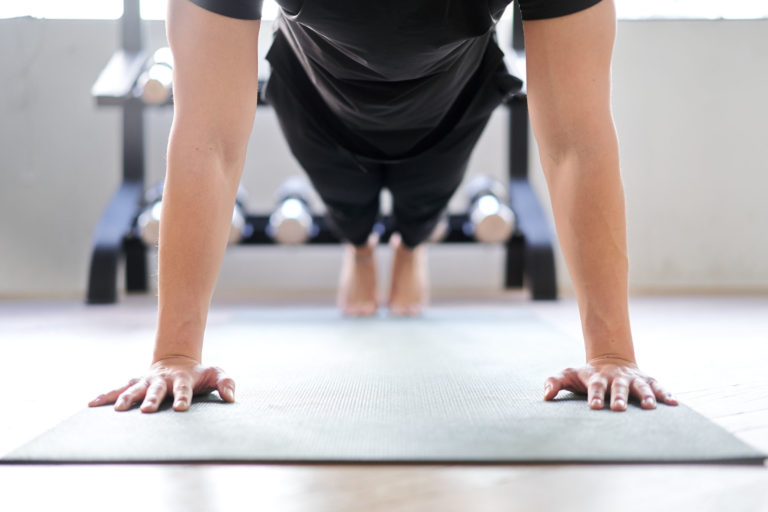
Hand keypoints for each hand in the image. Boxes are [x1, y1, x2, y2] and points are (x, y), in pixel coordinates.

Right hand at [88, 356, 235, 412]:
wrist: (178, 360)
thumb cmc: (199, 373)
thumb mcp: (216, 373)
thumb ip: (226, 383)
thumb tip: (231, 397)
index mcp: (182, 379)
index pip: (183, 389)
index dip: (182, 397)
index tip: (181, 408)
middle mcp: (162, 380)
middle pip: (156, 390)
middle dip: (151, 399)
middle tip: (146, 410)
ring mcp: (147, 381)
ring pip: (134, 389)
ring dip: (126, 398)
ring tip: (117, 409)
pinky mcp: (135, 383)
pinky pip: (118, 389)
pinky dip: (105, 395)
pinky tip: (91, 404)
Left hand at [543, 356, 678, 410]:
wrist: (610, 359)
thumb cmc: (586, 374)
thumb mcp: (569, 374)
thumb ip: (555, 382)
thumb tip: (545, 395)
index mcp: (598, 377)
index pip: (595, 387)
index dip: (595, 396)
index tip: (594, 406)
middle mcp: (617, 377)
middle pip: (619, 387)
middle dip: (619, 397)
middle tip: (618, 408)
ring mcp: (633, 378)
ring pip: (640, 386)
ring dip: (646, 395)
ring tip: (650, 407)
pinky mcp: (647, 380)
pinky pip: (658, 386)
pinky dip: (665, 393)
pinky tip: (673, 403)